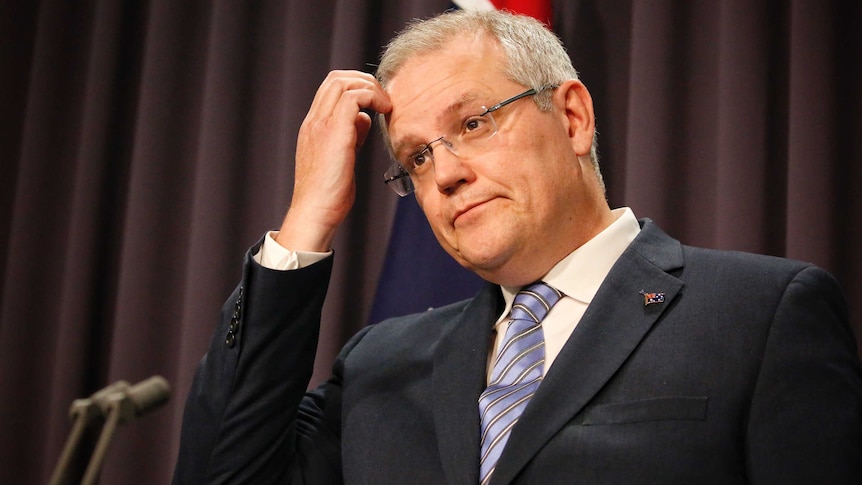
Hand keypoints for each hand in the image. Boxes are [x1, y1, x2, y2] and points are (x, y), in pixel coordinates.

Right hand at [276, 71, 390, 251]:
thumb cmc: (329, 194)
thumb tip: (365, 119)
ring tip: (386, 104)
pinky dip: (372, 97)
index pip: (331, 89)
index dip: (356, 87)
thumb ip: (351, 135)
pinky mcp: (334, 132)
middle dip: (364, 81)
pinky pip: (353, 98)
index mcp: (313, 126)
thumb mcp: (341, 157)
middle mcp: (314, 121)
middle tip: (384, 99)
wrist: (315, 212)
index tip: (375, 102)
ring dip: (370, 87)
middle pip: (336, 78)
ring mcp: (321, 124)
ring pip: (343, 82)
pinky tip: (384, 111)